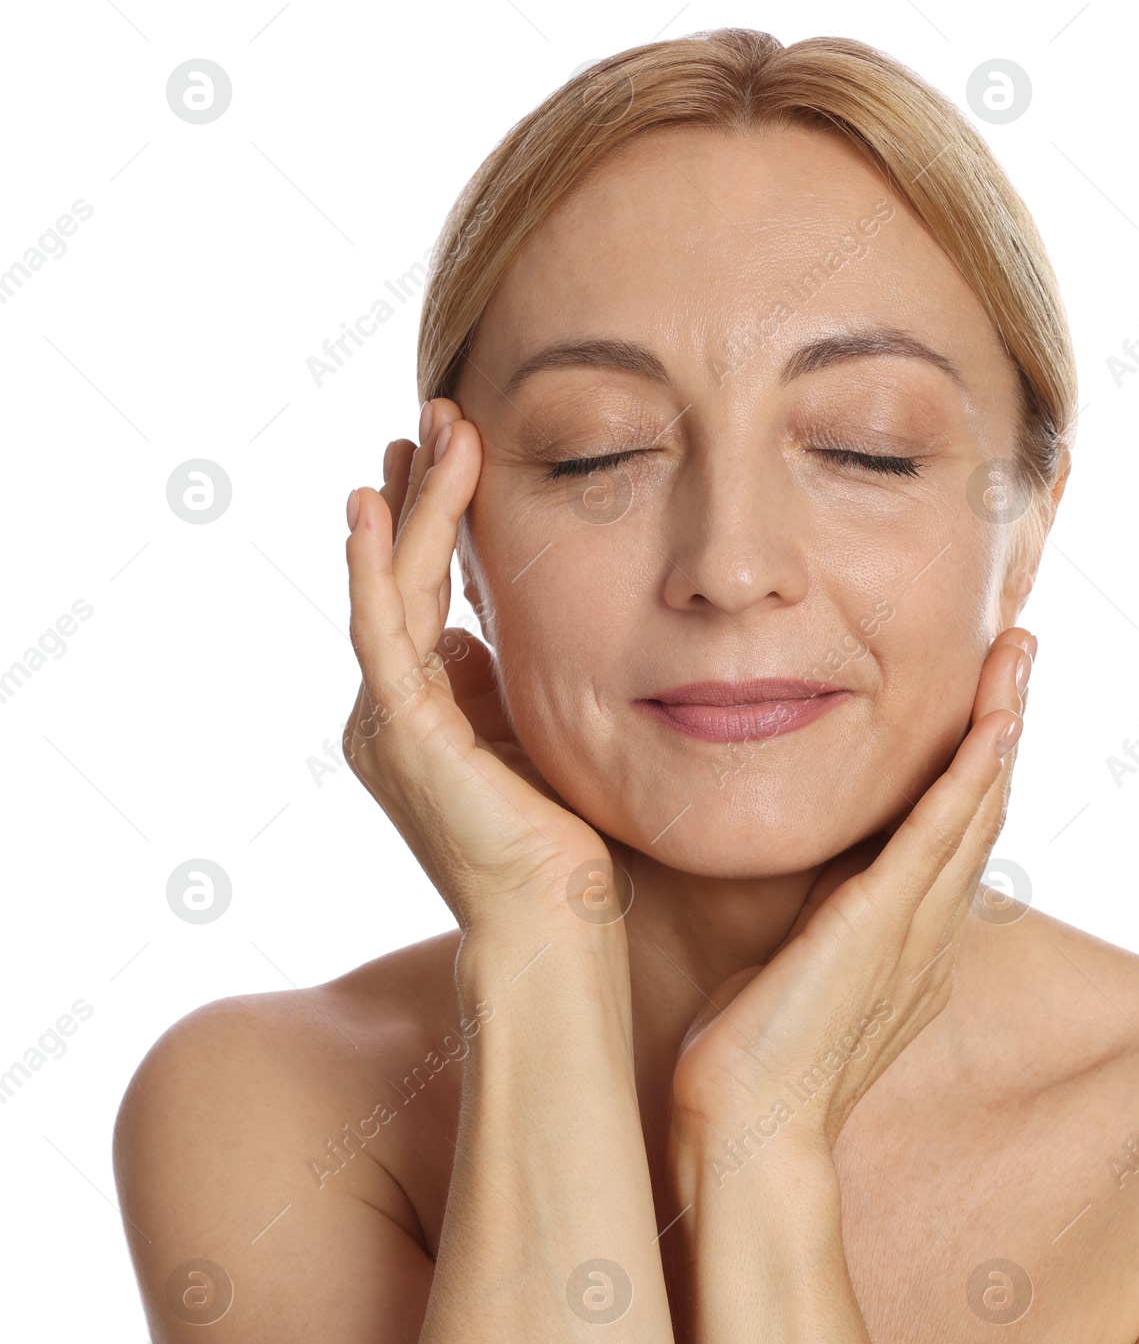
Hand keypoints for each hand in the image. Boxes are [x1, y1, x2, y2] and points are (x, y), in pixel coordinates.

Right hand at [343, 398, 622, 954]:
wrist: (557, 924)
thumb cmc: (561, 847)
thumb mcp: (533, 739)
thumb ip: (503, 685)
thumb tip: (488, 632)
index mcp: (425, 714)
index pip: (425, 597)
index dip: (437, 525)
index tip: (457, 457)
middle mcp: (392, 713)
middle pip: (398, 580)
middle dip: (416, 497)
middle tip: (434, 419)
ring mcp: (388, 722)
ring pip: (389, 589)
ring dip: (408, 507)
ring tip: (426, 432)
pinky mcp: (400, 731)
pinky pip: (379, 630)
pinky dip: (373, 566)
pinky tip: (371, 505)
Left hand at [667, 628, 1033, 1164]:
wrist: (744, 1128)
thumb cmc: (753, 1054)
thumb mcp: (798, 966)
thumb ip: (820, 922)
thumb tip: (812, 888)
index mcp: (913, 940)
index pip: (957, 834)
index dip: (978, 762)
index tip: (986, 699)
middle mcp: (932, 930)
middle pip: (984, 808)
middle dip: (1004, 722)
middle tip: (1020, 651)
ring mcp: (916, 928)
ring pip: (977, 807)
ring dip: (1001, 724)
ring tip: (1019, 655)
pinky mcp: (883, 924)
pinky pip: (942, 833)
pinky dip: (972, 772)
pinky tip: (994, 721)